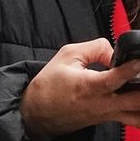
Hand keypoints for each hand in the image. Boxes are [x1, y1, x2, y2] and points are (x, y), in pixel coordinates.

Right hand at [21, 39, 139, 137]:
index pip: (116, 77)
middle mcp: (103, 103)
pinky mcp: (111, 119)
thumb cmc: (50, 84)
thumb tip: (114, 51)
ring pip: (139, 115)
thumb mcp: (66, 56)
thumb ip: (94, 48)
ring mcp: (109, 114)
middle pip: (136, 100)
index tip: (139, 60)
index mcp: (89, 85)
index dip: (131, 68)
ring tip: (138, 86)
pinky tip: (136, 100)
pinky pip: (135, 120)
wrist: (39, 110)